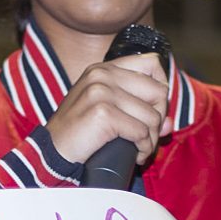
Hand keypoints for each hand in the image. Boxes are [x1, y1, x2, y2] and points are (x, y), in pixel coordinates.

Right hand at [44, 53, 170, 167]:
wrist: (50, 153)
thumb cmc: (79, 134)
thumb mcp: (108, 114)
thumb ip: (139, 112)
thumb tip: (170, 124)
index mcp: (104, 68)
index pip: (152, 64)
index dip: (160, 90)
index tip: (151, 111)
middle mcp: (102, 74)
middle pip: (158, 91)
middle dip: (158, 118)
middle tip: (146, 136)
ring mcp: (101, 91)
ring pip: (153, 116)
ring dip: (150, 139)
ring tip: (138, 149)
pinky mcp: (103, 113)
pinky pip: (141, 132)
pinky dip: (142, 149)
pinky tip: (134, 155)